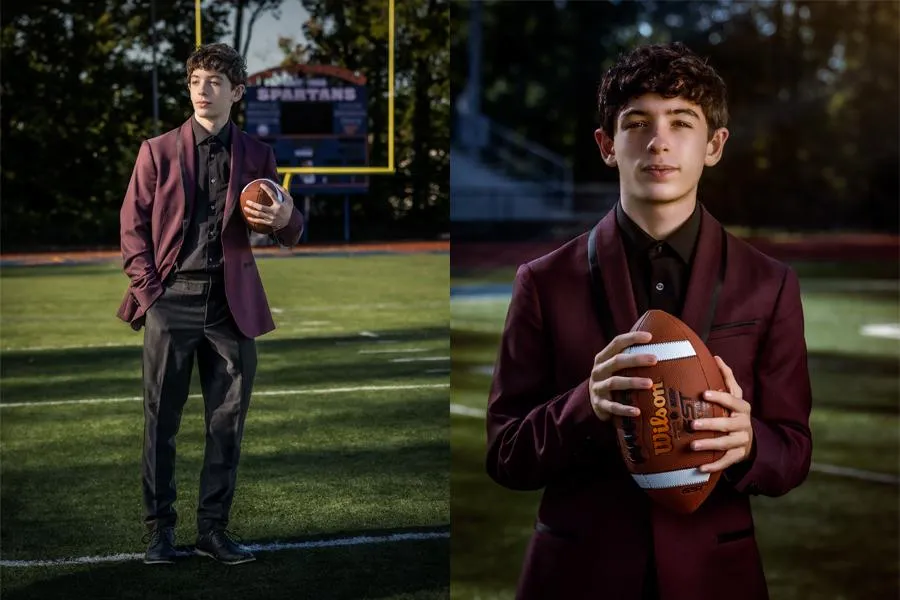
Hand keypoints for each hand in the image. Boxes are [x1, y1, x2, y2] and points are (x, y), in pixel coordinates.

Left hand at [244, 181, 294, 230]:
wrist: (290, 222)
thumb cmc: (288, 208)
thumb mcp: (289, 200)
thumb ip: (284, 191)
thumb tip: (276, 184)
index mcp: (279, 205)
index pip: (272, 195)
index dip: (267, 189)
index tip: (261, 185)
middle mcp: (275, 211)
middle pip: (262, 207)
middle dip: (253, 204)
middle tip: (247, 201)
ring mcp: (272, 218)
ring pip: (259, 214)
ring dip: (251, 211)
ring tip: (245, 208)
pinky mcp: (270, 223)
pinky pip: (260, 221)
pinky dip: (254, 220)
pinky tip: (248, 217)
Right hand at [589, 331, 657, 421]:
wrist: (592, 401)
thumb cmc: (612, 379)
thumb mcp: (615, 367)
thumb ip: (630, 357)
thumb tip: (665, 347)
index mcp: (602, 358)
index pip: (616, 343)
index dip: (631, 338)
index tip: (650, 337)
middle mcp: (598, 371)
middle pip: (616, 361)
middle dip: (635, 359)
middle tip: (655, 359)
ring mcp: (598, 388)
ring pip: (614, 382)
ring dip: (632, 382)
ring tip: (650, 383)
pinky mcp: (600, 404)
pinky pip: (613, 407)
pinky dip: (625, 409)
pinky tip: (638, 411)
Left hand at [691, 356, 753, 472]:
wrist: (751, 438)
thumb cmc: (734, 412)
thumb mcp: (734, 395)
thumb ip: (727, 377)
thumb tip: (716, 356)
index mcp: (742, 408)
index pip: (732, 400)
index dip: (719, 397)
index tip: (704, 394)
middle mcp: (743, 424)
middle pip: (727, 424)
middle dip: (710, 424)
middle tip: (692, 424)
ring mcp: (742, 441)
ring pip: (726, 444)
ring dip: (709, 445)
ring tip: (693, 446)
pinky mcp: (738, 456)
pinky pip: (726, 461)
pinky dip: (714, 466)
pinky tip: (700, 468)